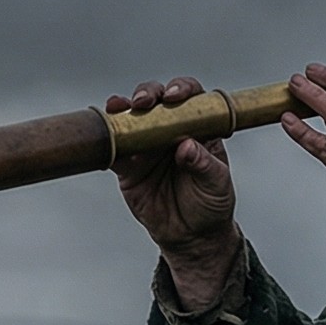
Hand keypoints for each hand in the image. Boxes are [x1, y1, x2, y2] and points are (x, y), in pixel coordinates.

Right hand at [110, 76, 241, 309]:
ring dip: (123, 109)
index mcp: (198, 126)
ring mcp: (147, 144)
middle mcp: (170, 129)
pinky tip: (109, 136)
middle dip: (148, 93)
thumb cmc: (210, 203)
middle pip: (156, 98)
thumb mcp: (217, 184)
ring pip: (131, 117)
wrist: (191, 235)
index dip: (181, 89)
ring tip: (119, 109)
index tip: (175, 96)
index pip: (190, 97)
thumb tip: (187, 146)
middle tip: (144, 102)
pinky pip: (115, 147)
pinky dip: (110, 140)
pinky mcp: (128, 165)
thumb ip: (204, 164)